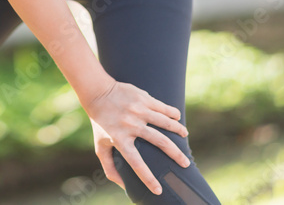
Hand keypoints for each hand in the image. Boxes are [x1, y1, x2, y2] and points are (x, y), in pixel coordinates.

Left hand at [84, 78, 189, 195]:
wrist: (97, 93)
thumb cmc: (99, 123)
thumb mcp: (100, 146)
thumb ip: (109, 166)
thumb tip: (123, 185)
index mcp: (120, 139)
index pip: (136, 163)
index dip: (148, 178)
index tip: (159, 190)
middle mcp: (130, 125)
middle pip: (159, 142)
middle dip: (175, 154)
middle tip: (186, 164)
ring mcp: (138, 111)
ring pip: (165, 122)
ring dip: (178, 130)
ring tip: (185, 135)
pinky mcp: (143, 98)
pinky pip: (162, 107)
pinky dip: (172, 113)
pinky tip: (177, 118)